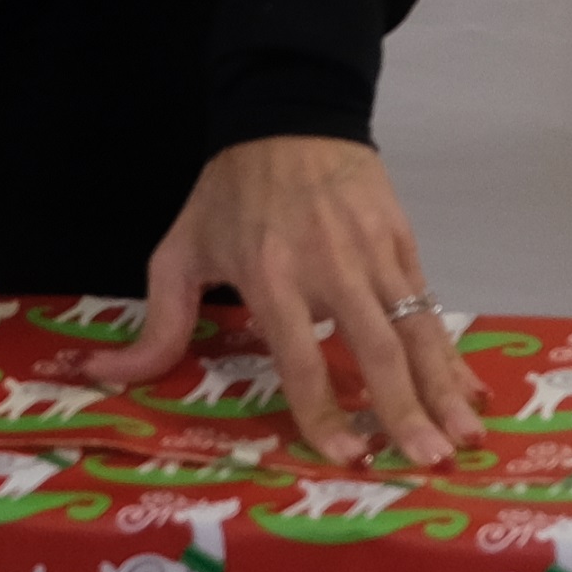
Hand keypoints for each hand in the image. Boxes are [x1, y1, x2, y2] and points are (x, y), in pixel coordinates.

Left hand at [86, 137, 484, 468]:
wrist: (289, 110)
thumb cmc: (230, 192)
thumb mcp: (179, 251)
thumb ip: (156, 326)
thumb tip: (101, 377)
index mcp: (270, 275)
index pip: (302, 358)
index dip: (325, 413)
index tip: (349, 457)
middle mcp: (329, 268)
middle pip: (375, 349)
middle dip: (405, 409)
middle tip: (428, 461)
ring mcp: (374, 254)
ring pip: (417, 330)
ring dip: (444, 387)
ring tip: (466, 438)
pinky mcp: (403, 241)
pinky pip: (432, 306)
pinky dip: (452, 351)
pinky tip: (471, 391)